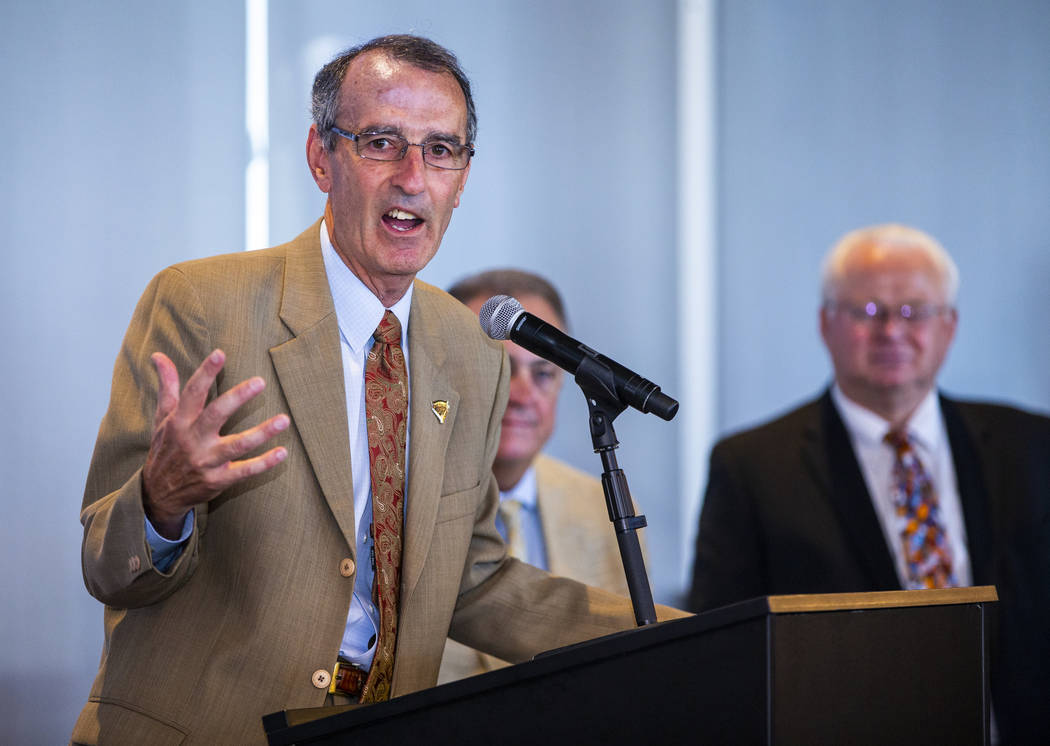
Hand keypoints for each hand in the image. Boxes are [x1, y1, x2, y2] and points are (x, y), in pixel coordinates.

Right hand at [142, 349, 288, 537]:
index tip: (220, 354)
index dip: (205, 373)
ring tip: (284, 419)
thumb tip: (159, 356)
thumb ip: (167, 386)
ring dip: (261, 433)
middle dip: (237, 398)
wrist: (158, 494)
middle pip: (216, 415)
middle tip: (260, 382)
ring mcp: (206, 461)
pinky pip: (244, 471)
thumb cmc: (166, 448)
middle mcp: (192, 440)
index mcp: (179, 421)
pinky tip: (282, 452)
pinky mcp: (218, 480)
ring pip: (237, 445)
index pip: (192, 393)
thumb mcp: (163, 418)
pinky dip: (264, 463)